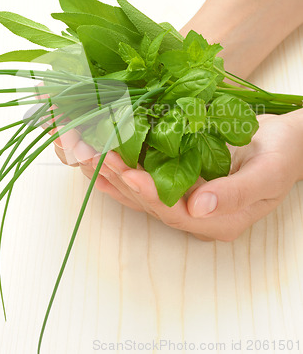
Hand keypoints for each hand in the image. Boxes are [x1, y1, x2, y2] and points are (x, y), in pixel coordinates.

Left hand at [52, 111, 302, 240]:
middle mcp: (194, 215)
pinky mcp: (178, 183)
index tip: (126, 172)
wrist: (286, 146)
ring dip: (111, 172)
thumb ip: (235, 194)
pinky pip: (144, 180)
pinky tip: (98, 165)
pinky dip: (120, 171)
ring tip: (85, 153)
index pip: (174, 211)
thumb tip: (198, 209)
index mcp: (217, 221)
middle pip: (148, 200)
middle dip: (118, 177)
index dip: (148, 192)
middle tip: (92, 153)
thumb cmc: (281, 157)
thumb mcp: (268, 174)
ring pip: (140, 190)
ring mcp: (184, 200)